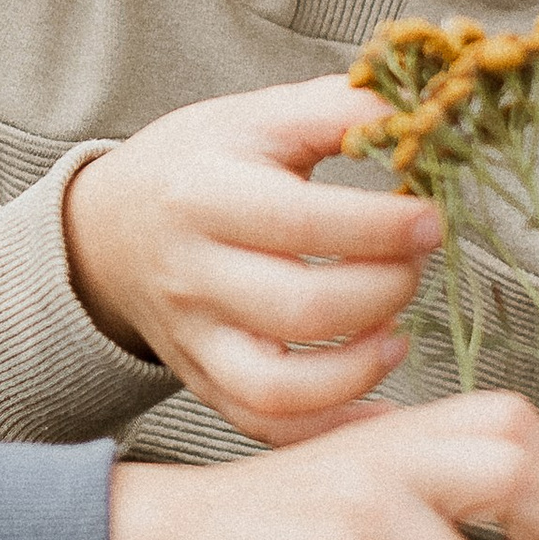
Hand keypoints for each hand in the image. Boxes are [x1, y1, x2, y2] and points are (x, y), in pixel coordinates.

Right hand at [62, 75, 444, 441]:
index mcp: (202, 196)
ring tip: (397, 334)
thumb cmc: (196, 166)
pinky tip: (381, 405)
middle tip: (415, 265)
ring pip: (279, 387)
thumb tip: (420, 114)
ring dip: (359, 369)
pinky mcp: (203, 382)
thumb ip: (334, 111)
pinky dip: (332, 428)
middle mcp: (192, 275)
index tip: (430, 220)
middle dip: (384, 290)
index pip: (299, 222)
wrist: (108, 231)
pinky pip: (267, 426)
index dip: (380, 227)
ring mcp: (194, 339)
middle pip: (300, 308)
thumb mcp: (252, 117)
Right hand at [106, 394, 538, 539]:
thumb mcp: (356, 465)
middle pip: (517, 471)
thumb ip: (424, 470)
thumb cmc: (279, 512)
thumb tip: (517, 507)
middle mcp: (389, 458)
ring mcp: (363, 511)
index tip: (532, 520)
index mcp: (401, 430)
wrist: (183, 531)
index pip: (513, 416)